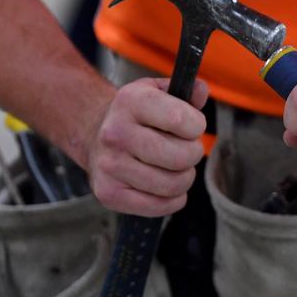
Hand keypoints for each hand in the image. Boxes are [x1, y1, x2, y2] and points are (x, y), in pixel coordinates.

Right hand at [86, 77, 207, 215]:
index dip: (196, 126)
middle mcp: (115, 133)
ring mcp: (110, 166)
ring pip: (173, 184)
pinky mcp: (110, 194)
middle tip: (183, 150)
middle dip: (192, 155)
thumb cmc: (137, 116)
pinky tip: (165, 186)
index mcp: (130, 101)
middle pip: (181, 157)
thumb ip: (184, 91)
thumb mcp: (157, 93)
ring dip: (184, 178)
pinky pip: (160, 206)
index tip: (190, 127)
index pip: (181, 120)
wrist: (95, 136)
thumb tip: (201, 90)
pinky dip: (173, 199)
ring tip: (174, 167)